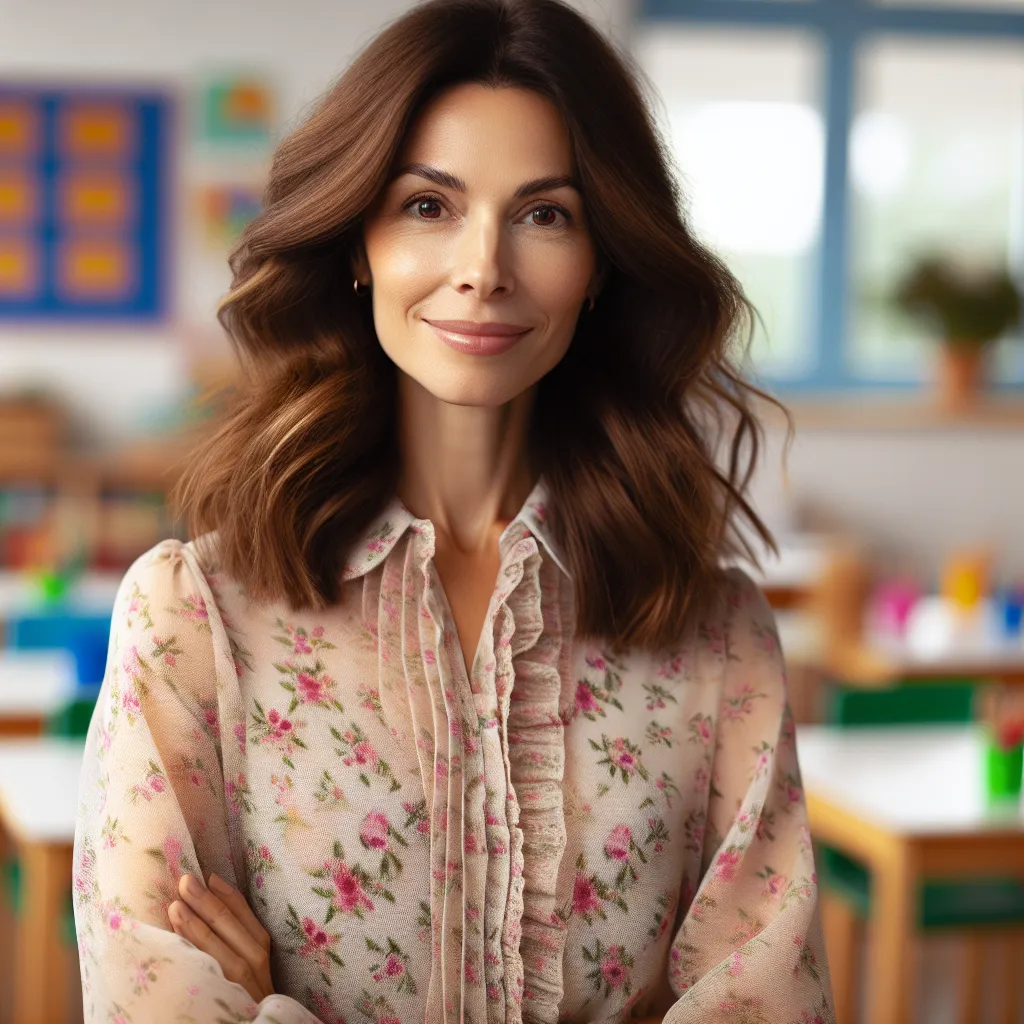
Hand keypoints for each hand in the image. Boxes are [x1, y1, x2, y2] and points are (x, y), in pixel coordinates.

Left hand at [169, 872, 274, 1002]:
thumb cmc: (243, 991)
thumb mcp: (245, 960)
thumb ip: (231, 935)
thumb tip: (207, 897)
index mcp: (261, 948)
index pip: (244, 913)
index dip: (225, 893)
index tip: (208, 876)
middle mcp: (255, 963)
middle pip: (229, 924)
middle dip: (205, 901)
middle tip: (185, 881)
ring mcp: (241, 982)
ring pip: (216, 947)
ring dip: (194, 924)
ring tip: (175, 906)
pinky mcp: (226, 998)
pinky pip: (205, 972)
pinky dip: (191, 953)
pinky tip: (174, 942)